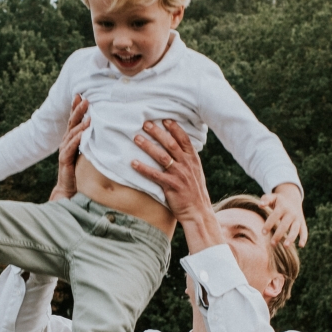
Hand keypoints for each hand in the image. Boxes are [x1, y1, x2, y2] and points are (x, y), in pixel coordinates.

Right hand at [49, 95, 89, 200]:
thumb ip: (92, 143)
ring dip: (80, 123)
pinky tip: (82, 133)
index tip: (81, 95)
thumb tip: (107, 132)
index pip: (74, 121)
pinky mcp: (65, 160)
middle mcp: (66, 143)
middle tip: (85, 99)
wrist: (69, 190)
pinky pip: (71, 147)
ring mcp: (64, 151)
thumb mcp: (88, 154)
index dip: (76, 108)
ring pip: (72, 133)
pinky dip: (77, 139)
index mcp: (71, 140)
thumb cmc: (80, 172)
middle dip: (77, 110)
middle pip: (72, 123)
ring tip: (89, 115)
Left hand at [131, 119, 222, 251]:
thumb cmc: (194, 192)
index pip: (184, 139)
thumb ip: (187, 160)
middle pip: (170, 144)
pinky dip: (143, 168)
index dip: (174, 128)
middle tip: (145, 124)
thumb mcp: (195, 172)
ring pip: (162, 157)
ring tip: (136, 138)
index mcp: (193, 160)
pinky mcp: (171, 186)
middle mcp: (187, 165)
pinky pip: (155, 175)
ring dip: (148, 146)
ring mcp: (179, 175)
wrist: (198, 212)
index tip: (164, 119)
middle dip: (157, 132)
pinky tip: (133, 163)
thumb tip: (176, 147)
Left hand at [260, 183, 307, 246]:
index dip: (269, 224)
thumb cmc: (278, 200)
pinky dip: (304, 238)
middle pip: (284, 225)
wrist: (292, 197)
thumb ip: (265, 200)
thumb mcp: (272, 197)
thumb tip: (260, 205)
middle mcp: (291, 213)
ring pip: (295, 229)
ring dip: (291, 238)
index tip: (263, 233)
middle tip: (272, 244)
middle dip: (278, 235)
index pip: (274, 216)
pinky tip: (301, 245)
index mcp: (282, 207)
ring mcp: (297, 218)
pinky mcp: (302, 223)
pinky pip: (304, 231)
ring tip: (285, 246)